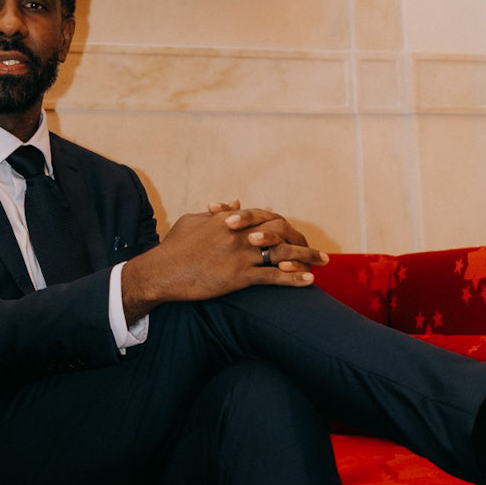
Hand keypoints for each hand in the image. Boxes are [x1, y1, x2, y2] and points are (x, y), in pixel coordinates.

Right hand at [120, 202, 327, 324]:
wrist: (161, 271)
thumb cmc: (173, 247)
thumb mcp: (193, 221)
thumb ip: (216, 213)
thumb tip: (232, 203)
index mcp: (228, 220)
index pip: (264, 216)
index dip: (282, 226)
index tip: (293, 233)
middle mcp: (239, 233)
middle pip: (280, 232)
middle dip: (302, 241)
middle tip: (317, 251)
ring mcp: (240, 254)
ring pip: (282, 253)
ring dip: (306, 258)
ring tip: (324, 263)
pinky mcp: (239, 276)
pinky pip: (273, 276)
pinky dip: (293, 278)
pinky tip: (309, 281)